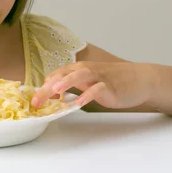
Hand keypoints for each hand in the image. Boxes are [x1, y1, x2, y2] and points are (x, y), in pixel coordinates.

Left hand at [32, 61, 154, 108]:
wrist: (139, 79)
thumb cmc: (112, 81)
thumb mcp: (89, 82)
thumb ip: (72, 86)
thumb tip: (53, 94)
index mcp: (78, 69)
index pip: (56, 75)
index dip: (43, 86)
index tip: (32, 99)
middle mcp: (86, 70)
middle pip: (63, 75)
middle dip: (48, 87)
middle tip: (35, 101)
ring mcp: (98, 77)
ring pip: (79, 75)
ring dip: (66, 82)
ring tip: (55, 91)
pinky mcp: (110, 86)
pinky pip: (97, 89)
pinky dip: (88, 95)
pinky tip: (79, 103)